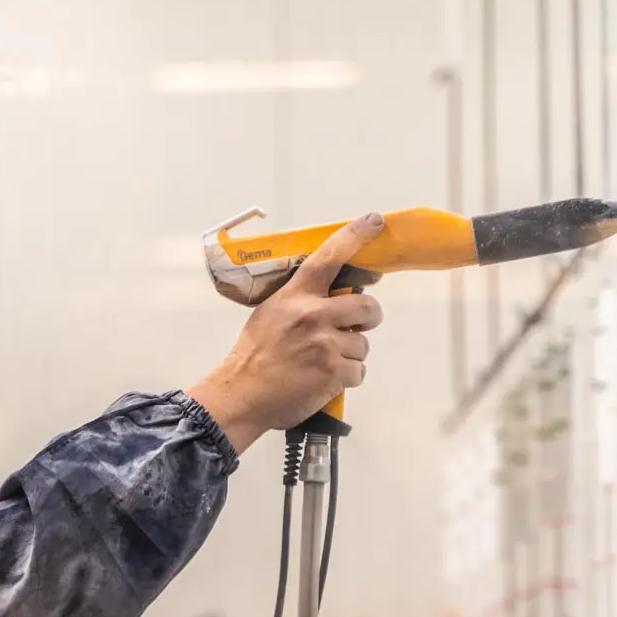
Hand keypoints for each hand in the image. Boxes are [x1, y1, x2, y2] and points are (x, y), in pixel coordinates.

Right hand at [188, 214, 386, 452]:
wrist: (241, 395)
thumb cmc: (253, 356)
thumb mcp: (271, 314)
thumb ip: (301, 301)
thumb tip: (333, 296)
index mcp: (295, 295)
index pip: (329, 257)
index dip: (355, 236)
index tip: (375, 221)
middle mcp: (313, 314)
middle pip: (367, 306)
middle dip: (368, 318)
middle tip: (357, 326)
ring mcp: (325, 343)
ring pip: (363, 344)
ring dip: (350, 355)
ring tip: (324, 363)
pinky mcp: (333, 371)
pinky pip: (358, 371)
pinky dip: (347, 378)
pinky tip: (325, 381)